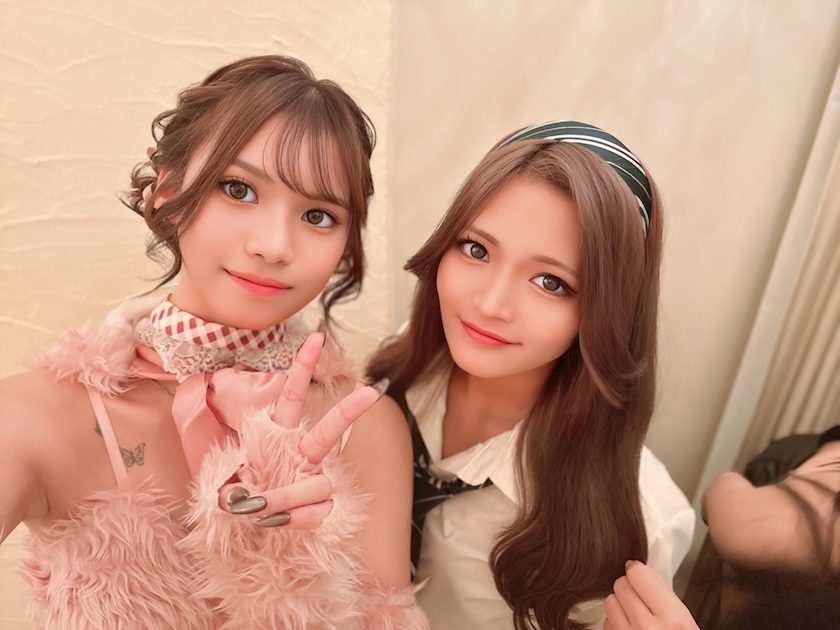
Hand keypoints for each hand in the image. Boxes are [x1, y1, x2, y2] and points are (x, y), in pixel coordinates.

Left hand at [217, 331, 384, 528]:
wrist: (261, 534)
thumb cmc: (249, 501)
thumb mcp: (231, 488)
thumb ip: (233, 490)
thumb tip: (240, 502)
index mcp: (283, 438)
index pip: (293, 398)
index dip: (303, 368)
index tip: (317, 338)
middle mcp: (305, 455)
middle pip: (328, 432)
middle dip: (348, 412)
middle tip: (370, 394)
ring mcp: (318, 480)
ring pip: (315, 486)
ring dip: (283, 499)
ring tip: (259, 511)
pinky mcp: (326, 508)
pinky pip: (316, 513)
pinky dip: (294, 520)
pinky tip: (279, 524)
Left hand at [604, 561, 698, 629]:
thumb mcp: (683, 617)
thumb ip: (662, 591)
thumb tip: (638, 568)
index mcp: (672, 618)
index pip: (637, 575)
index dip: (638, 572)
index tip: (639, 573)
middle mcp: (648, 629)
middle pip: (621, 585)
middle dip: (629, 587)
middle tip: (641, 597)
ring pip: (609, 601)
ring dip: (620, 604)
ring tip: (635, 614)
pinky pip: (606, 623)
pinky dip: (615, 622)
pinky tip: (630, 628)